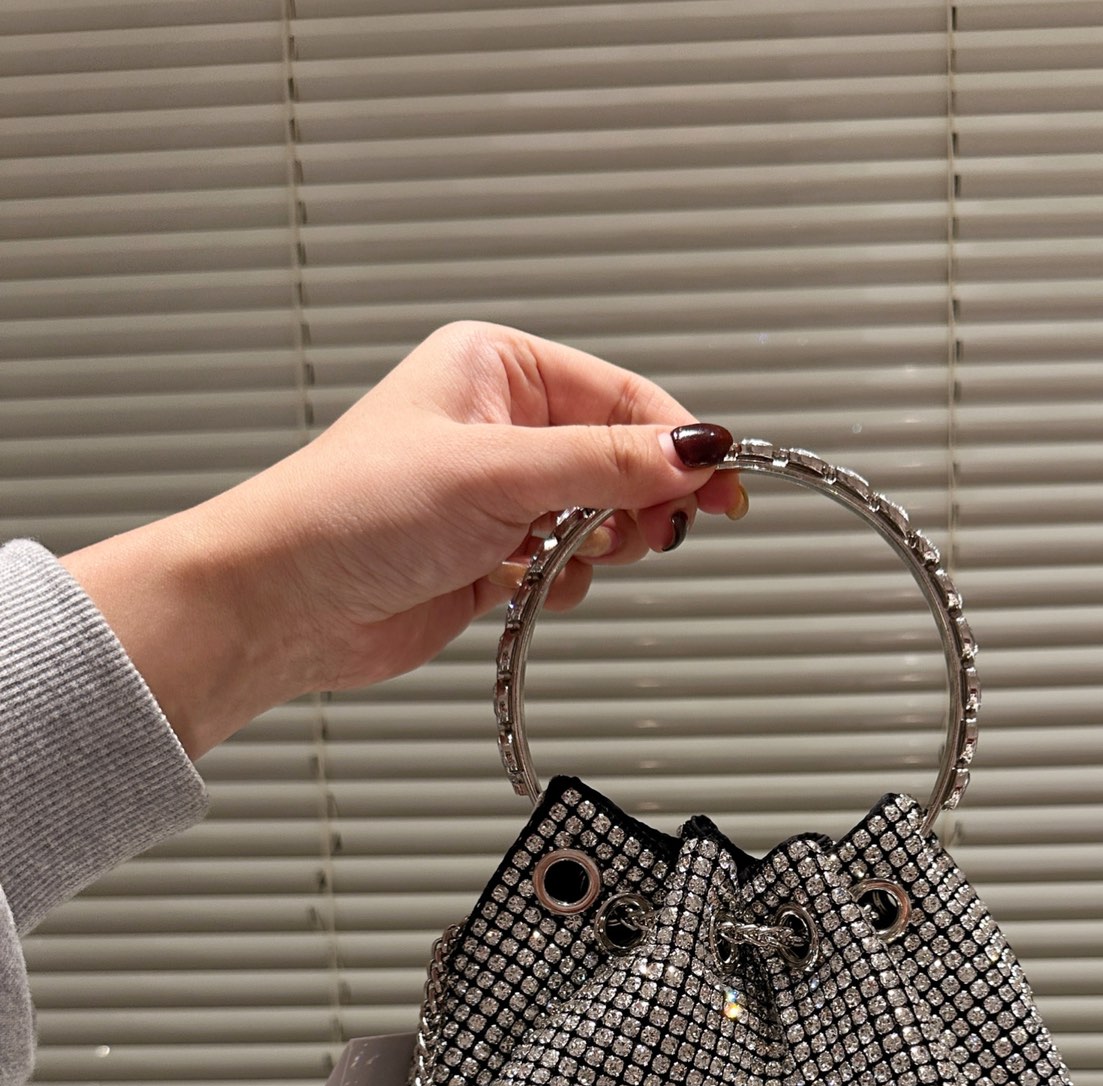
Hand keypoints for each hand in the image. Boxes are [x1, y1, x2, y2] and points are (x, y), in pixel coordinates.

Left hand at [61, 322, 746, 758]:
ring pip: (599, 519)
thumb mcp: (495, 474)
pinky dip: (561, 584)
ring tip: (554, 557)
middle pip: (620, 460)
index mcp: (496, 369)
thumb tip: (695, 450)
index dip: (679, 443)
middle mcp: (500, 426)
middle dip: (635, 503)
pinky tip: (524, 586)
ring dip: (595, 549)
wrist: (282, 603)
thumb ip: (603, 464)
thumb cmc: (347, 511)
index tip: (724, 485)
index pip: (622, 397)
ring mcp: (496, 496)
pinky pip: (566, 568)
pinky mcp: (491, 557)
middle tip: (644, 533)